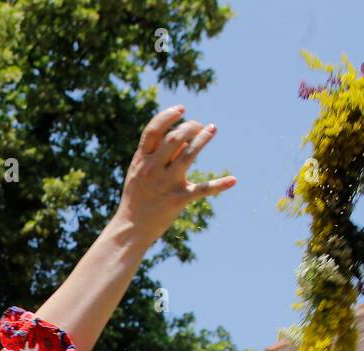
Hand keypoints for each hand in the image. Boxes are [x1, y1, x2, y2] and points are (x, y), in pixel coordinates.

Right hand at [115, 106, 235, 244]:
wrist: (131, 228)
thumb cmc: (137, 197)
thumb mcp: (138, 173)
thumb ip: (155, 155)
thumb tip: (180, 138)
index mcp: (141, 160)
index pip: (154, 130)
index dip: (168, 116)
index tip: (182, 109)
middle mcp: (153, 169)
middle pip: (175, 138)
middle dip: (190, 127)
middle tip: (200, 126)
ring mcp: (166, 184)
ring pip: (189, 155)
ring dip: (203, 139)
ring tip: (212, 129)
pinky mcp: (178, 200)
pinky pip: (202, 190)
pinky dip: (219, 185)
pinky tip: (233, 180)